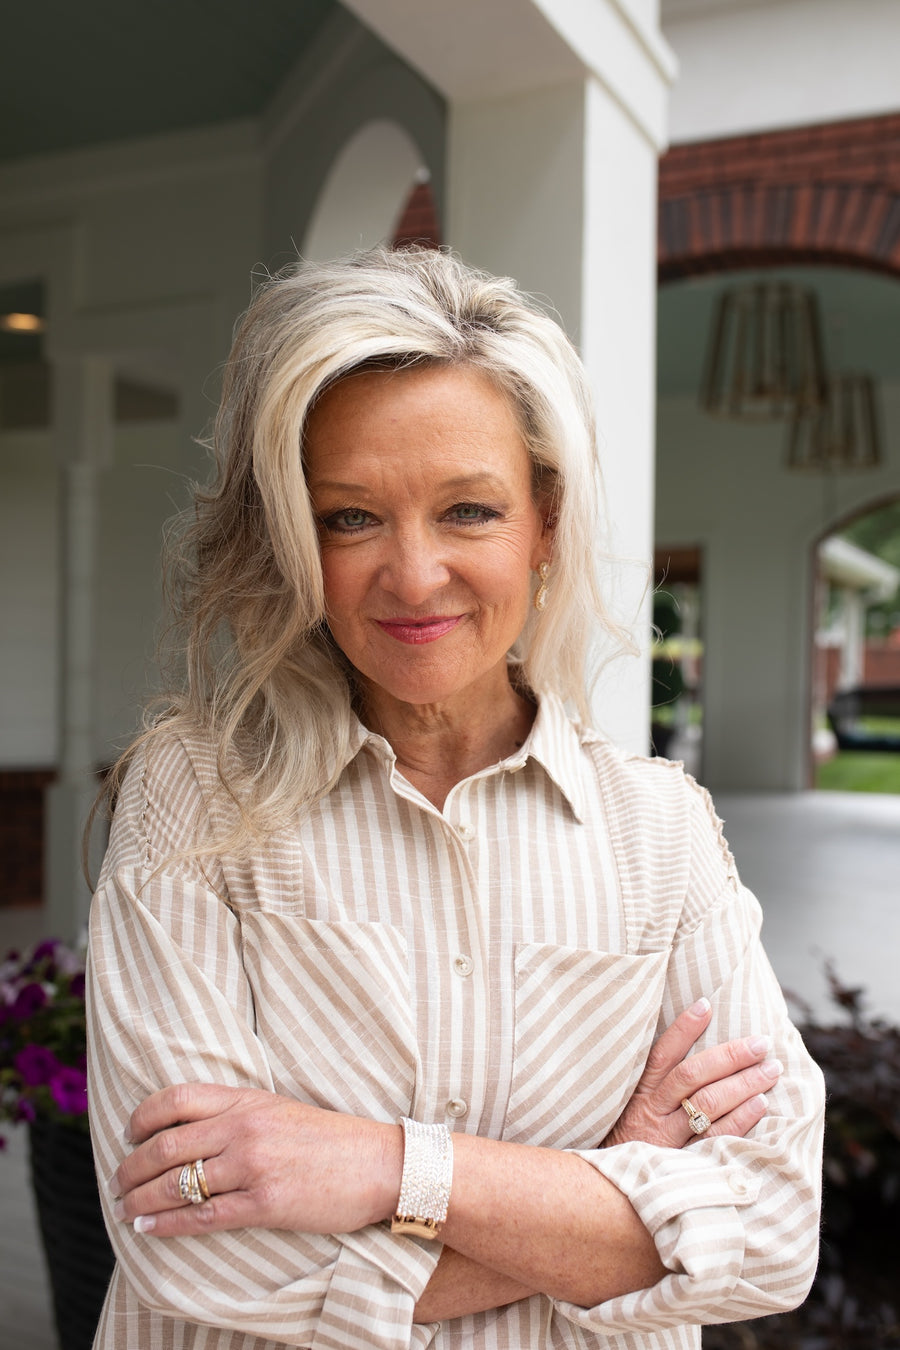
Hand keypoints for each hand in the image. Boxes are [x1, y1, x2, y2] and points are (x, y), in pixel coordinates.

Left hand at [111, 1083, 401, 1237]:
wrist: (379, 1164)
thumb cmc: (330, 1139)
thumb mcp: (279, 1110)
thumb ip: (236, 1113)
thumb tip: (188, 1129)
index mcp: (247, 1099)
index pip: (176, 1099)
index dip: (142, 1118)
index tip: (128, 1135)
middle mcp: (244, 1128)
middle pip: (166, 1144)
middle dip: (132, 1167)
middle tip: (117, 1182)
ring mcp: (253, 1166)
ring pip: (177, 1184)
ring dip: (141, 1200)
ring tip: (125, 1210)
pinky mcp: (265, 1204)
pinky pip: (203, 1217)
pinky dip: (168, 1225)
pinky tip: (150, 1230)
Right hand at [603, 998, 781, 1148]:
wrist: (611, 1190)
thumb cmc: (628, 1139)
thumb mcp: (630, 1106)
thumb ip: (655, 1083)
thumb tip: (691, 1048)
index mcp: (640, 1092)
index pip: (662, 1054)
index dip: (683, 1029)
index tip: (705, 1005)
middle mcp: (653, 1110)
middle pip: (692, 1076)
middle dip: (729, 1056)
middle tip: (761, 1043)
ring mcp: (669, 1137)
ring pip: (708, 1104)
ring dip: (743, 1084)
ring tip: (770, 1070)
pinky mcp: (684, 1163)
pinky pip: (716, 1138)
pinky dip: (740, 1119)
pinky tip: (761, 1104)